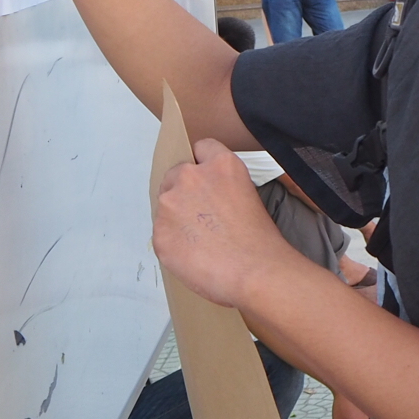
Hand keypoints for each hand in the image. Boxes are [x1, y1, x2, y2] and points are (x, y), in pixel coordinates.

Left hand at [152, 139, 295, 308]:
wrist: (254, 271)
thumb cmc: (259, 240)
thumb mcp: (248, 194)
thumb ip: (224, 186)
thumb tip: (208, 200)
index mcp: (221, 164)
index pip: (202, 148)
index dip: (204, 165)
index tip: (207, 180)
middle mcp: (191, 177)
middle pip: (176, 175)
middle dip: (185, 192)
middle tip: (202, 217)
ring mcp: (171, 204)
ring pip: (166, 205)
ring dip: (177, 218)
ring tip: (200, 241)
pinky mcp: (159, 232)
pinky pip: (162, 233)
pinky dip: (173, 242)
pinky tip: (193, 254)